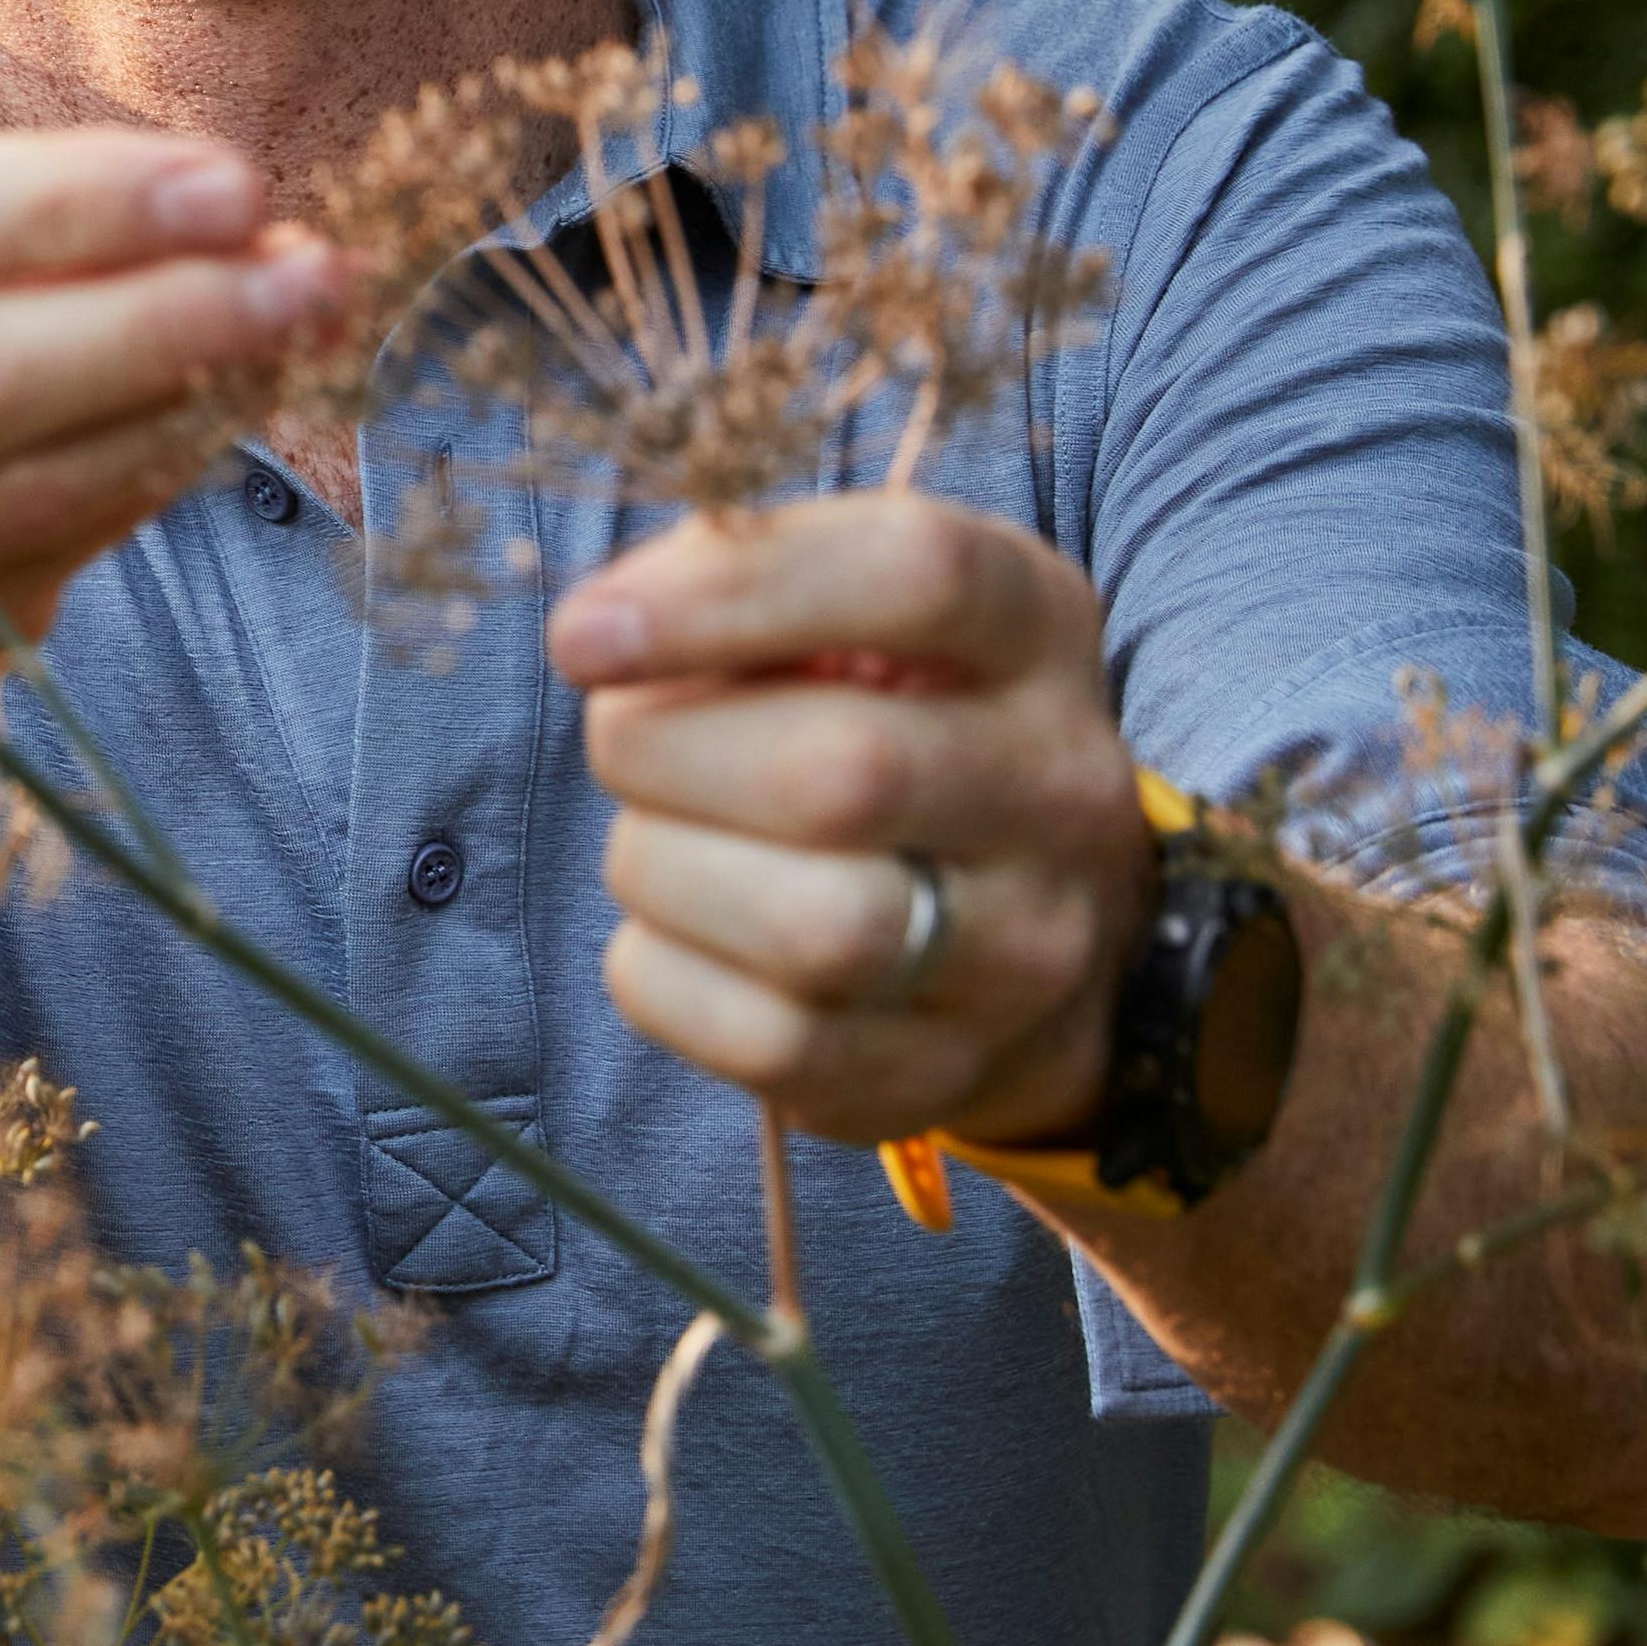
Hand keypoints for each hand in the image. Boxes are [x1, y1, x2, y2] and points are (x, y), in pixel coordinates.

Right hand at [0, 129, 343, 673]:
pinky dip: (137, 486)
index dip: (66, 210)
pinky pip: (19, 565)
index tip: (234, 186)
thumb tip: (236, 215)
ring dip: (172, 416)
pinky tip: (223, 419)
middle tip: (308, 279)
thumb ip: (8, 209)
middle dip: (149, 327)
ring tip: (297, 338)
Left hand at [554, 492, 1157, 1147]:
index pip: (916, 576)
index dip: (733, 594)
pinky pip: (768, 1044)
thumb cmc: (891, 711)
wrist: (1037, 909)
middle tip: (615, 736)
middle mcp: (1060, 787)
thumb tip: (606, 631)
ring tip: (654, 832)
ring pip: (812, 930)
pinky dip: (666, 975)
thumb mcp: (855, 603)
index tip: (586, 632)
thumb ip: (735, 572)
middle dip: (667, 751)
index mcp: (1035, 624)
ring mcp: (1026, 950)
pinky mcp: (948, 1073)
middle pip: (846, 772)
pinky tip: (674, 927)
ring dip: (664, 868)